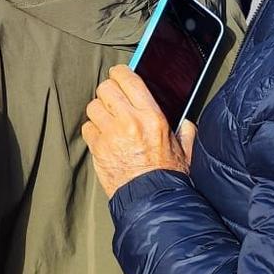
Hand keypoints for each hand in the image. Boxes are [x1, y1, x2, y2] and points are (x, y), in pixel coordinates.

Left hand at [81, 65, 194, 197]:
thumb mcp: (184, 150)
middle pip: (105, 88)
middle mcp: (129, 120)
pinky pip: (87, 128)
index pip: (128, 78)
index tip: (119, 75)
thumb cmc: (169, 176)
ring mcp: (111, 134)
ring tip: (109, 122)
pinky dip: (93, 131)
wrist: (152, 201)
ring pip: (93, 106)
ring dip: (99, 112)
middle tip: (113, 101)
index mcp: (151, 116)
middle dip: (108, 92)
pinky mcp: (97, 148)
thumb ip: (185, 132)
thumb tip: (186, 122)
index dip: (119, 73)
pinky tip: (103, 138)